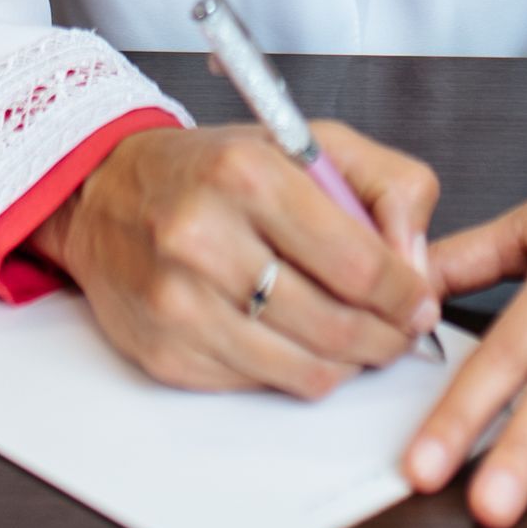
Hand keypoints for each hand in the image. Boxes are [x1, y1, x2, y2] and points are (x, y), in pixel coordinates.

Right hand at [30, 119, 441, 397]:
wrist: (106, 193)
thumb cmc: (214, 169)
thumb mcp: (310, 143)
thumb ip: (387, 186)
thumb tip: (418, 265)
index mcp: (247, 175)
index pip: (357, 262)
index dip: (406, 294)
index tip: (420, 300)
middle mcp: (205, 239)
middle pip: (336, 326)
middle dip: (387, 336)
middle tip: (400, 329)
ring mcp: (180, 304)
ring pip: (304, 370)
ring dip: (349, 363)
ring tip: (357, 338)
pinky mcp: (166, 354)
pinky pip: (260, 385)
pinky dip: (293, 370)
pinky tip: (295, 339)